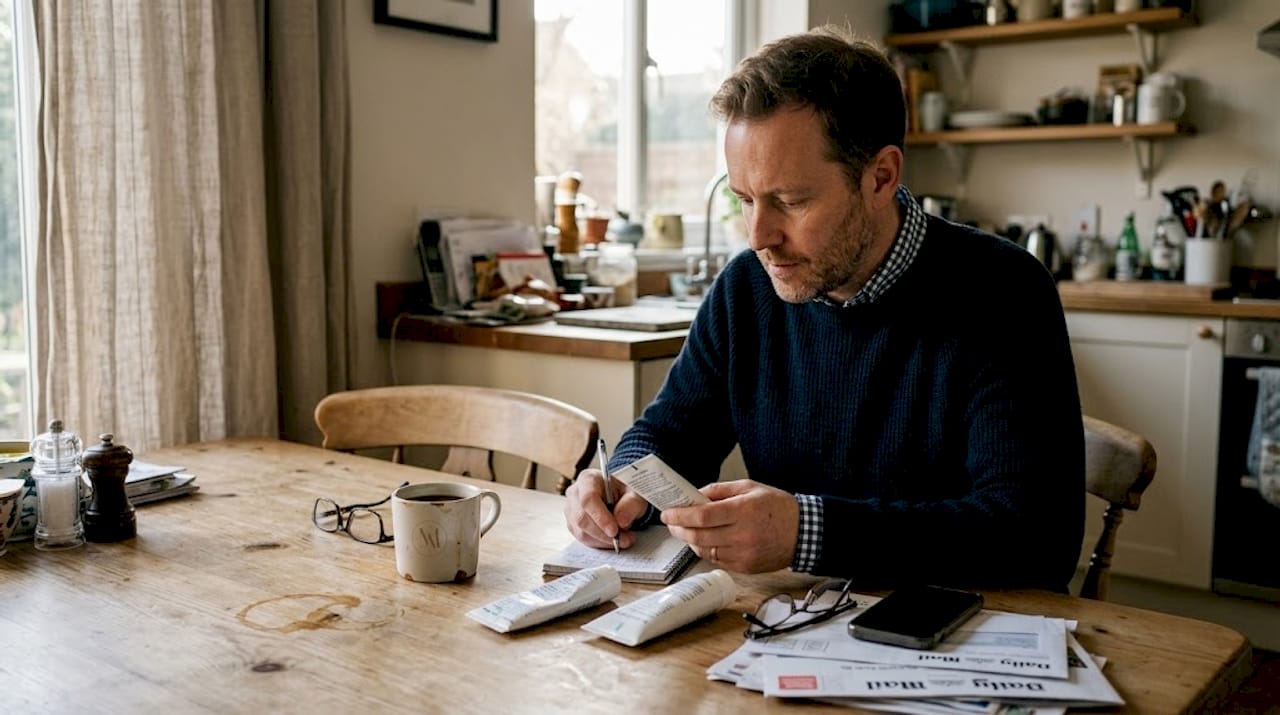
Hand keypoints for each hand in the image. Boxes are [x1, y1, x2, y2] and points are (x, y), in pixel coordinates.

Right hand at [563, 468, 649, 549]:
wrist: (621, 497)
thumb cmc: (626, 492)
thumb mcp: (636, 494)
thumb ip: (631, 504)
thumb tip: (621, 521)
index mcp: (589, 479)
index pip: (588, 499)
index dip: (600, 517)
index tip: (614, 531)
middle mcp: (575, 493)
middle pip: (582, 518)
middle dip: (604, 534)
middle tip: (624, 539)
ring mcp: (571, 509)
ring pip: (581, 531)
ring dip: (603, 540)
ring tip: (623, 539)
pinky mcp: (573, 524)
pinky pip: (582, 538)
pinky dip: (599, 543)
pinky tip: (612, 540)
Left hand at [661, 480, 798, 573]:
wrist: (803, 532)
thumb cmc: (777, 507)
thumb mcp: (749, 487)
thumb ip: (719, 490)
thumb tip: (694, 495)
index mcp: (743, 511)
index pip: (701, 516)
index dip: (680, 515)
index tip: (667, 513)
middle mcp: (742, 535)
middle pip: (698, 536)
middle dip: (679, 529)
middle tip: (672, 523)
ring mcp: (744, 554)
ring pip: (705, 550)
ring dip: (691, 541)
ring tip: (687, 531)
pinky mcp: (746, 567)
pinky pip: (717, 560)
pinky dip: (707, 550)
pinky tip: (705, 541)